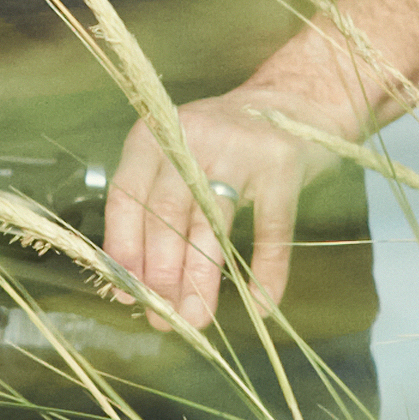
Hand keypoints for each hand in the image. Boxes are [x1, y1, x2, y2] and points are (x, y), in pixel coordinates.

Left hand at [106, 89, 342, 328]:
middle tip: (164, 319)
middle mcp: (192, 137)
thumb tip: (130, 282)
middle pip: (167, 214)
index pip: (127, 195)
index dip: (123, 248)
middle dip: (162, 274)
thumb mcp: (180, 157)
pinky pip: (272, 229)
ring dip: (201, 278)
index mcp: (156, 134)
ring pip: (212, 223)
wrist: (295, 100)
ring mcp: (240, 149)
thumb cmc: (226, 142)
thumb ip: (154, 207)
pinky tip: (261, 303)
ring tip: (197, 318)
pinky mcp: (282, 165)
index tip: (125, 293)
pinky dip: (267, 271)